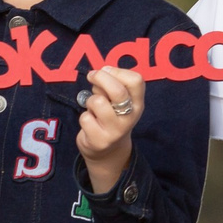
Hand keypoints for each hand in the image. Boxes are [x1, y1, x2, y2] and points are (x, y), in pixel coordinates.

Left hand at [77, 66, 144, 193]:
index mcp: (137, 103)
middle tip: (91, 77)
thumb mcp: (118, 101)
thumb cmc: (111, 116)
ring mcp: (115, 130)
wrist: (107, 151)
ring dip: (90, 100)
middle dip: (100, 78)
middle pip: (118, 91)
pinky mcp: (100, 141)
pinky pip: (85, 118)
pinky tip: (90, 122)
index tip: (106, 71)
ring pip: (97, 102)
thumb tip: (102, 71)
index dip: (117, 71)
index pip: (136, 80)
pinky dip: (84, 116)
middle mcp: (130, 117)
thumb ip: (113, 84)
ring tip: (93, 107)